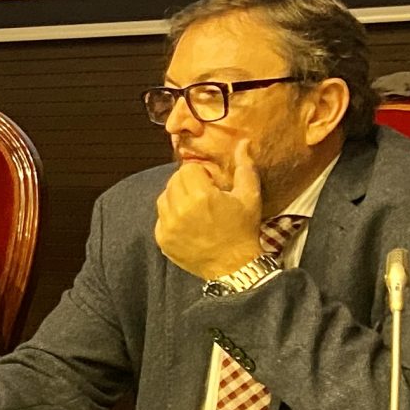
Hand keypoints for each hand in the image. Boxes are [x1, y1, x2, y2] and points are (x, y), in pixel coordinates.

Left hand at [155, 154, 265, 280]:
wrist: (234, 266)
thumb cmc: (244, 229)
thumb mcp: (249, 196)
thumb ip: (244, 167)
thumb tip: (243, 143)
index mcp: (200, 195)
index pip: (187, 169)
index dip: (201, 175)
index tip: (212, 186)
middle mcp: (179, 209)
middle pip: (174, 181)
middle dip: (188, 184)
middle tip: (205, 197)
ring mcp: (168, 226)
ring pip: (164, 197)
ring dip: (177, 199)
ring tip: (196, 210)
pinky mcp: (162, 239)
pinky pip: (160, 218)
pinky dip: (171, 217)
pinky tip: (189, 224)